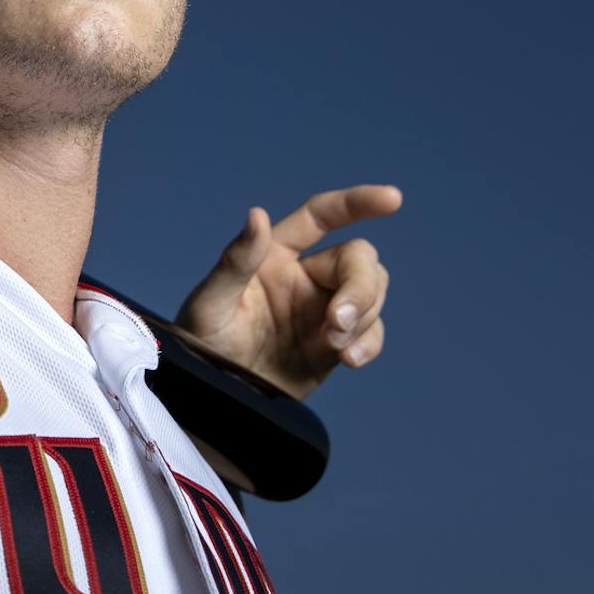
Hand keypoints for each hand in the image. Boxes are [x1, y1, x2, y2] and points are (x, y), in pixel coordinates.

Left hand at [173, 185, 401, 400]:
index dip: (356, 202)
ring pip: (373, 293)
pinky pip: (371, 332)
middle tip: (338, 322)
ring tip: (332, 346)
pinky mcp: (335, 343)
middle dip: (361, 288)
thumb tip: (257, 215)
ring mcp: (323, 309)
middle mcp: (305, 275)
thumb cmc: (201, 343)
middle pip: (359, 259)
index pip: (321, 216)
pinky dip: (369, 343)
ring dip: (363, 317)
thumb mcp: (210, 302)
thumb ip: (236, 261)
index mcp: (276, 254)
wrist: (216, 394)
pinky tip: (349, 359)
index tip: (392, 199)